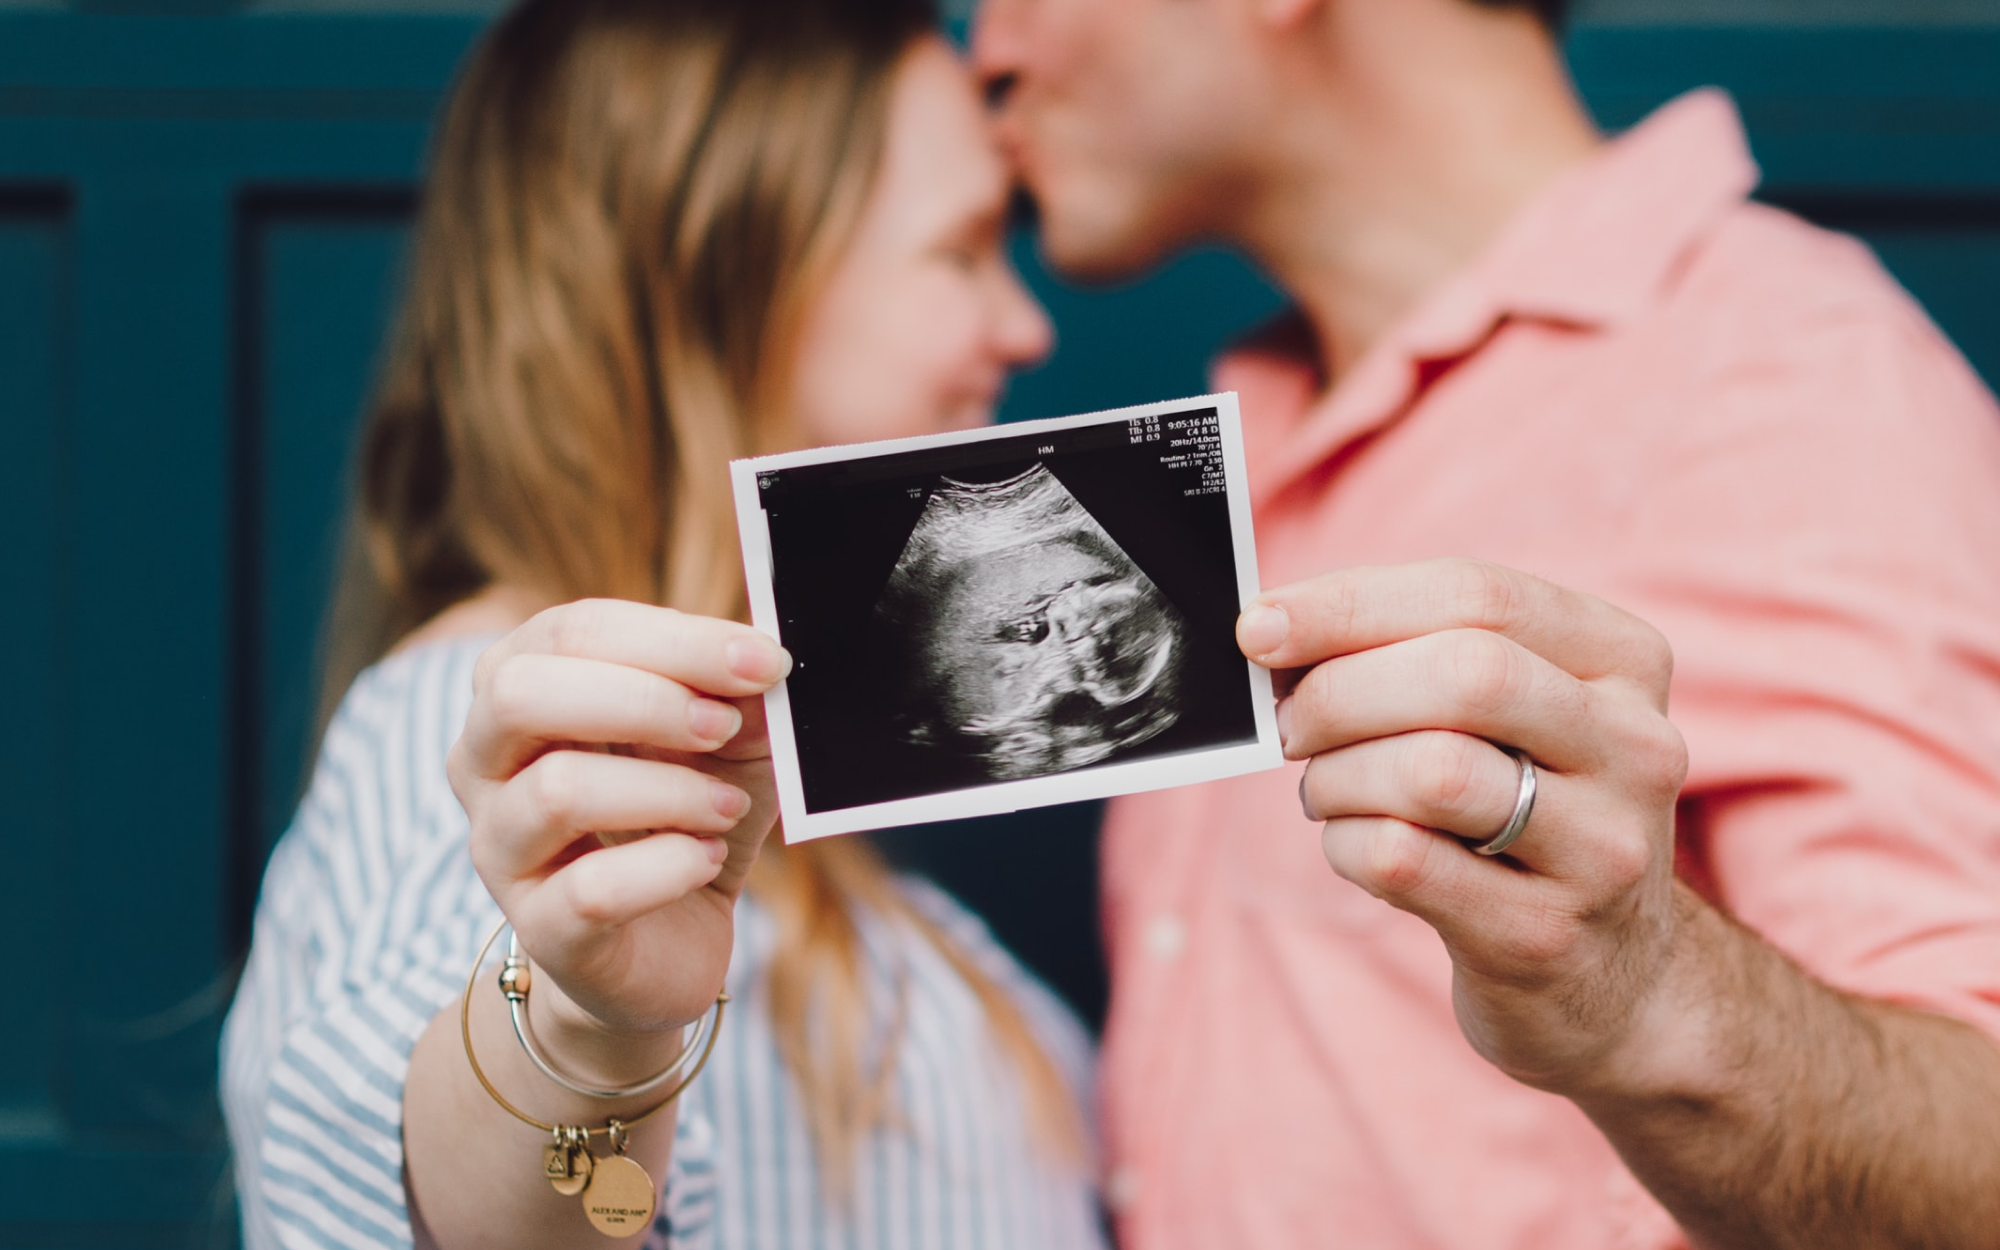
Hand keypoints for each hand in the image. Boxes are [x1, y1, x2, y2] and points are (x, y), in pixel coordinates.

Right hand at [447, 600, 790, 1080]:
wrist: (668, 943)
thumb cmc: (684, 816)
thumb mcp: (724, 741)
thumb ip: (736, 694)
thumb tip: (761, 658)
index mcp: (518, 687)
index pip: (571, 631)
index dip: (674, 639)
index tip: (762, 661)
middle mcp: (483, 762)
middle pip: (521, 693)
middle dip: (644, 700)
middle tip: (723, 726)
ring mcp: (500, 849)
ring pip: (557, 791)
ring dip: (668, 790)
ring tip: (726, 808)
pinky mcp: (540, 929)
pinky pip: (592, 889)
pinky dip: (669, 866)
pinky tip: (705, 861)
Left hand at [1237, 559, 1691, 1094]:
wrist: (1612, 980)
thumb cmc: (1525, 813)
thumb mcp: (1512, 718)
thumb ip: (1416, 653)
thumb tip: (1276, 628)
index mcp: (1625, 662)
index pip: (1477, 595)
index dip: (1351, 604)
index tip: (1262, 626)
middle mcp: (1635, 748)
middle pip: (1464, 675)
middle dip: (1340, 691)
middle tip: (1288, 724)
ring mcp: (1603, 850)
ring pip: (1431, 771)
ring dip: (1338, 775)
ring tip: (1326, 789)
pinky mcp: (1545, 935)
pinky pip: (1404, 860)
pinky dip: (1345, 843)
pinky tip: (1352, 845)